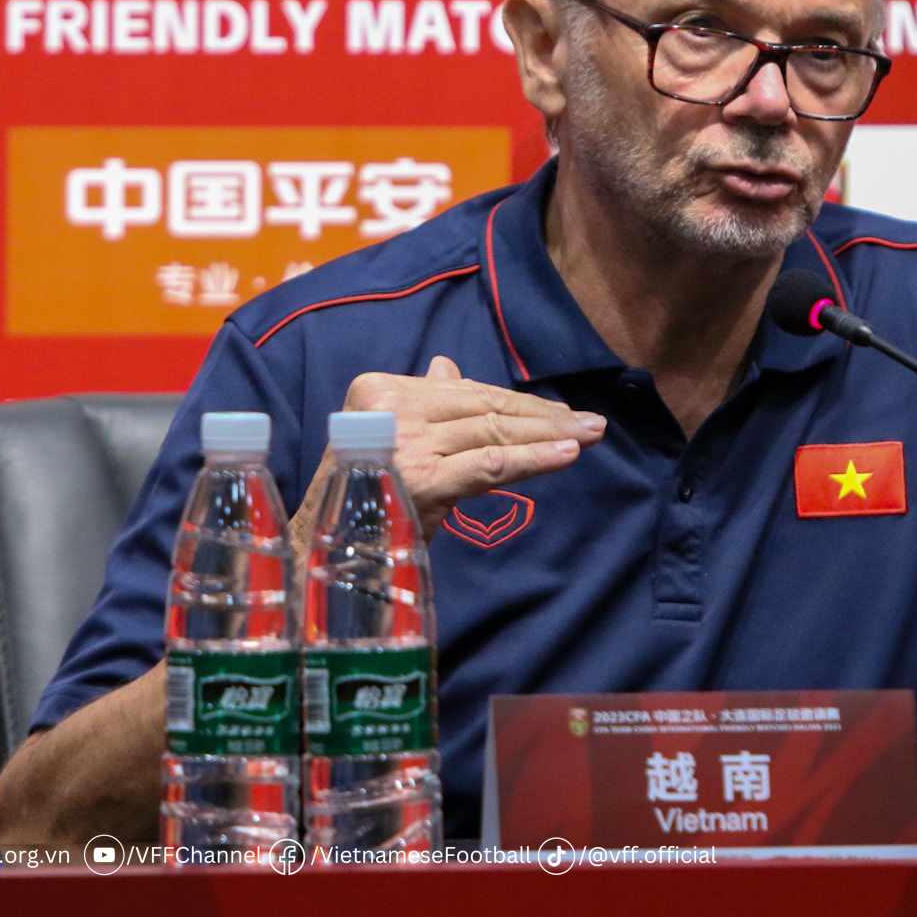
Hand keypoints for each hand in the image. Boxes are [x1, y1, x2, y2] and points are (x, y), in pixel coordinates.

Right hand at [303, 356, 602, 539]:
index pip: (466, 392)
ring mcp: (407, 443)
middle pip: (485, 409)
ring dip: (549, 434)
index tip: (559, 410)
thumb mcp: (390, 439)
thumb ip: (423, 402)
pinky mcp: (424, 479)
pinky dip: (534, 457)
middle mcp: (392, 408)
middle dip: (544, 416)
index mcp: (381, 389)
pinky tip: (568, 454)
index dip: (517, 401)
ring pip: (493, 433)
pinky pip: (491, 464)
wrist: (324, 550)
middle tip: (593, 423)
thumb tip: (448, 366)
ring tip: (591, 435)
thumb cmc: (362, 494)